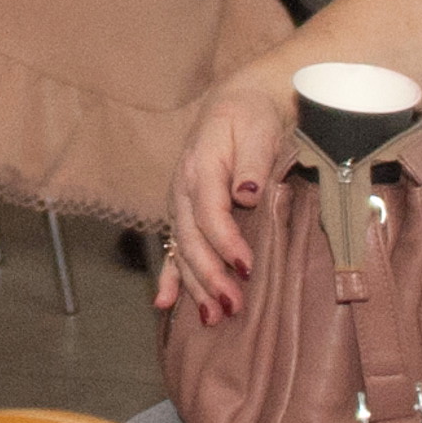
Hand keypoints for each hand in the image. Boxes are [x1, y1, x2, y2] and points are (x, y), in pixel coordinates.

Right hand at [155, 62, 302, 323]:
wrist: (236, 104)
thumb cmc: (251, 117)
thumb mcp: (257, 128)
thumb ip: (252, 161)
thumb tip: (246, 191)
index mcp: (199, 167)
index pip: (210, 213)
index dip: (226, 243)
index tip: (247, 267)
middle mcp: (183, 190)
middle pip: (191, 239)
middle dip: (210, 276)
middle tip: (234, 305)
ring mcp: (180, 205)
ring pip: (182, 250)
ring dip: (195, 286)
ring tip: (212, 317)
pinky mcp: (184, 215)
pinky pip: (173, 249)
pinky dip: (170, 277)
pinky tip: (164, 304)